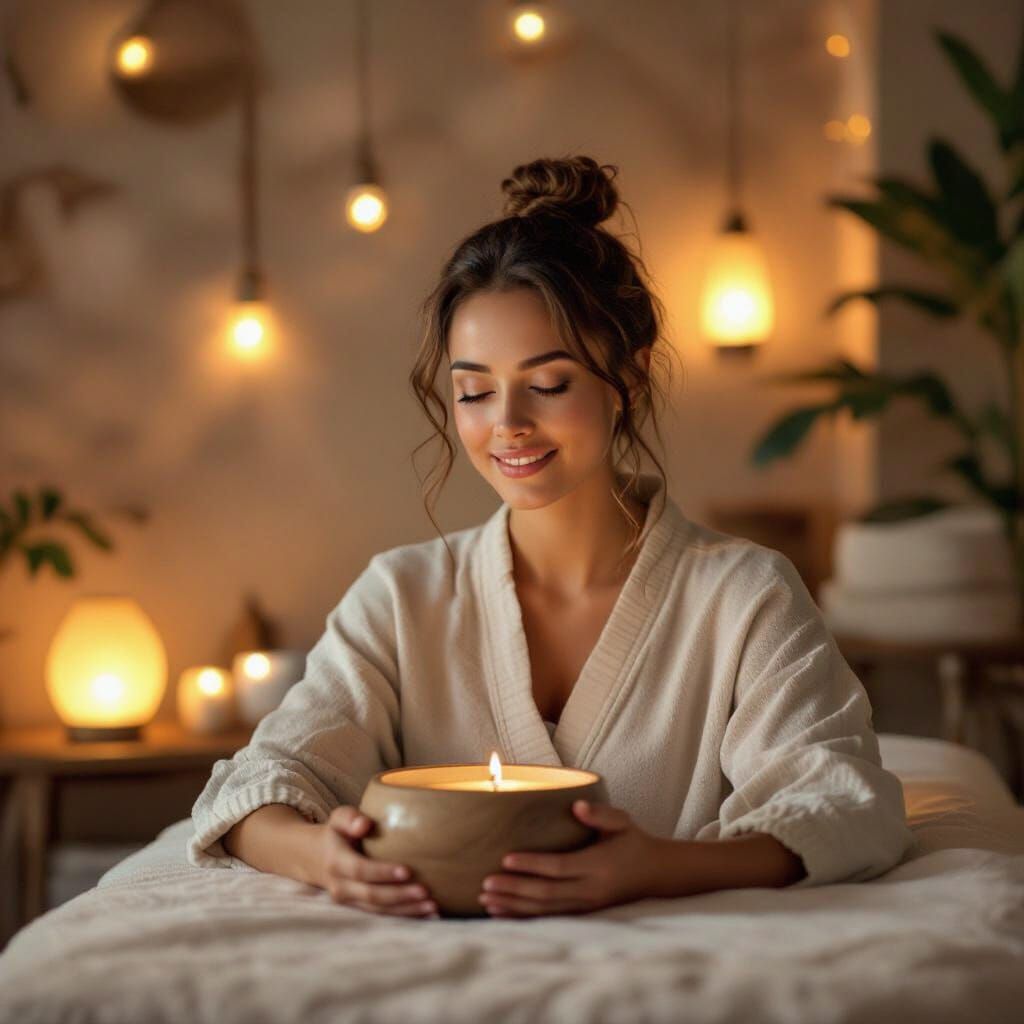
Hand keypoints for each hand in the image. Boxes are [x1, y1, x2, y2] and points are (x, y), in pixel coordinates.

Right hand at [318, 806, 437, 917]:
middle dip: (399, 896)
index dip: (383, 872)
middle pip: (372, 895)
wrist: (315, 858)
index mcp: (336, 862)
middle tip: (426, 892)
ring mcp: (349, 901)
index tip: (408, 870)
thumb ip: (350, 818)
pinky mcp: (359, 908)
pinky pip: (383, 915)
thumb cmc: (336, 833)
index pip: (360, 870)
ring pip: (379, 910)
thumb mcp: (338, 819)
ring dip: (406, 911)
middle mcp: (340, 887)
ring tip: (432, 907)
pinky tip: (428, 915)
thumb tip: (364, 824)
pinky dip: (406, 916)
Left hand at [479, 799, 667, 917]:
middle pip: (546, 894)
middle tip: (485, 883)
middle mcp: (590, 890)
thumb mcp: (623, 822)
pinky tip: (501, 913)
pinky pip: (548, 919)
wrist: (655, 873)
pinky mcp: (581, 914)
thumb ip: (601, 814)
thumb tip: (577, 806)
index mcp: (598, 866)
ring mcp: (586, 906)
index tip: (506, 858)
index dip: (532, 864)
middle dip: (514, 889)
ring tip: (485, 899)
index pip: (559, 867)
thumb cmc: (633, 841)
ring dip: (513, 906)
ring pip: (543, 910)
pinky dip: (522, 916)